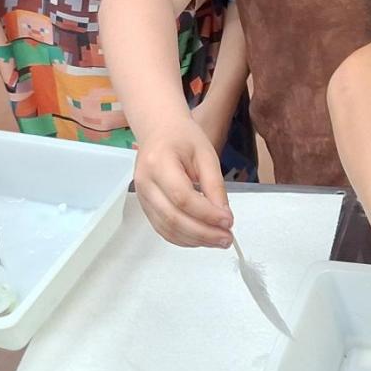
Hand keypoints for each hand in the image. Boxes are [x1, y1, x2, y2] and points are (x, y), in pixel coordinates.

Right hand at [133, 121, 231, 247]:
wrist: (159, 130)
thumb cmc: (183, 137)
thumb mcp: (206, 155)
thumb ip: (214, 186)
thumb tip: (224, 217)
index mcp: (159, 163)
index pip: (182, 197)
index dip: (207, 214)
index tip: (229, 221)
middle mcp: (145, 183)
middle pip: (173, 218)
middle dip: (203, 233)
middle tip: (227, 238)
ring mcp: (142, 197)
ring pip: (167, 229)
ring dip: (195, 240)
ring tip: (218, 240)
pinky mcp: (145, 206)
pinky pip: (163, 229)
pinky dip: (184, 238)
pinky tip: (202, 237)